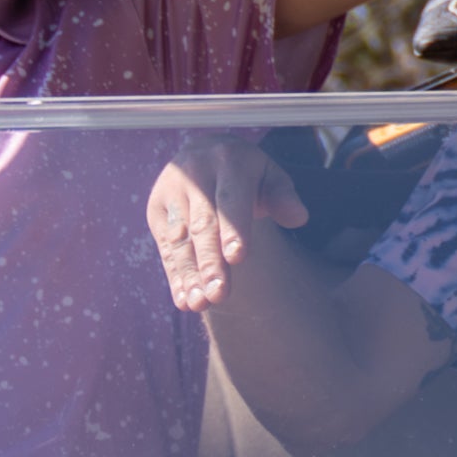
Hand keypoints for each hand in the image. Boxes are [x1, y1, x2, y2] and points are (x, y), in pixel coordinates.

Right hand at [149, 136, 307, 311]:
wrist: (203, 152)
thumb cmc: (246, 173)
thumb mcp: (269, 176)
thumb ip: (283, 196)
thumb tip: (299, 217)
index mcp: (228, 160)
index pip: (230, 200)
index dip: (233, 229)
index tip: (237, 258)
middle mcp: (195, 175)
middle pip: (203, 225)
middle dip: (210, 262)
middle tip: (218, 294)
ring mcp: (172, 192)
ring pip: (180, 239)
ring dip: (189, 274)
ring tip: (199, 304)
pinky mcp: (157, 210)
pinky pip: (165, 248)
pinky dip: (175, 276)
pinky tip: (184, 300)